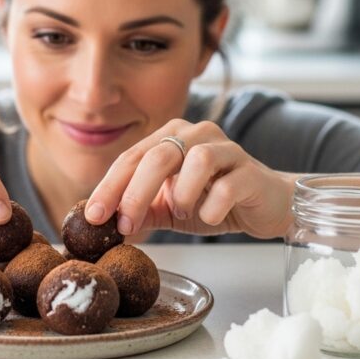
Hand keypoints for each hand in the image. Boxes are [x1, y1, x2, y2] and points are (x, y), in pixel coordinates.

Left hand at [85, 119, 295, 238]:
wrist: (266, 206)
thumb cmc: (214, 200)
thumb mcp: (169, 207)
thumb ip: (140, 210)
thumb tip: (102, 224)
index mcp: (171, 137)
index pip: (132, 157)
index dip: (110, 187)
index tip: (93, 216)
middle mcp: (197, 134)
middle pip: (159, 155)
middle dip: (135, 193)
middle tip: (123, 224)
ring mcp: (227, 149)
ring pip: (196, 160)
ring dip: (180, 194)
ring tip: (180, 212)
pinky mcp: (250, 171)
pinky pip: (227, 185)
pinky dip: (211, 205)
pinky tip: (209, 217)